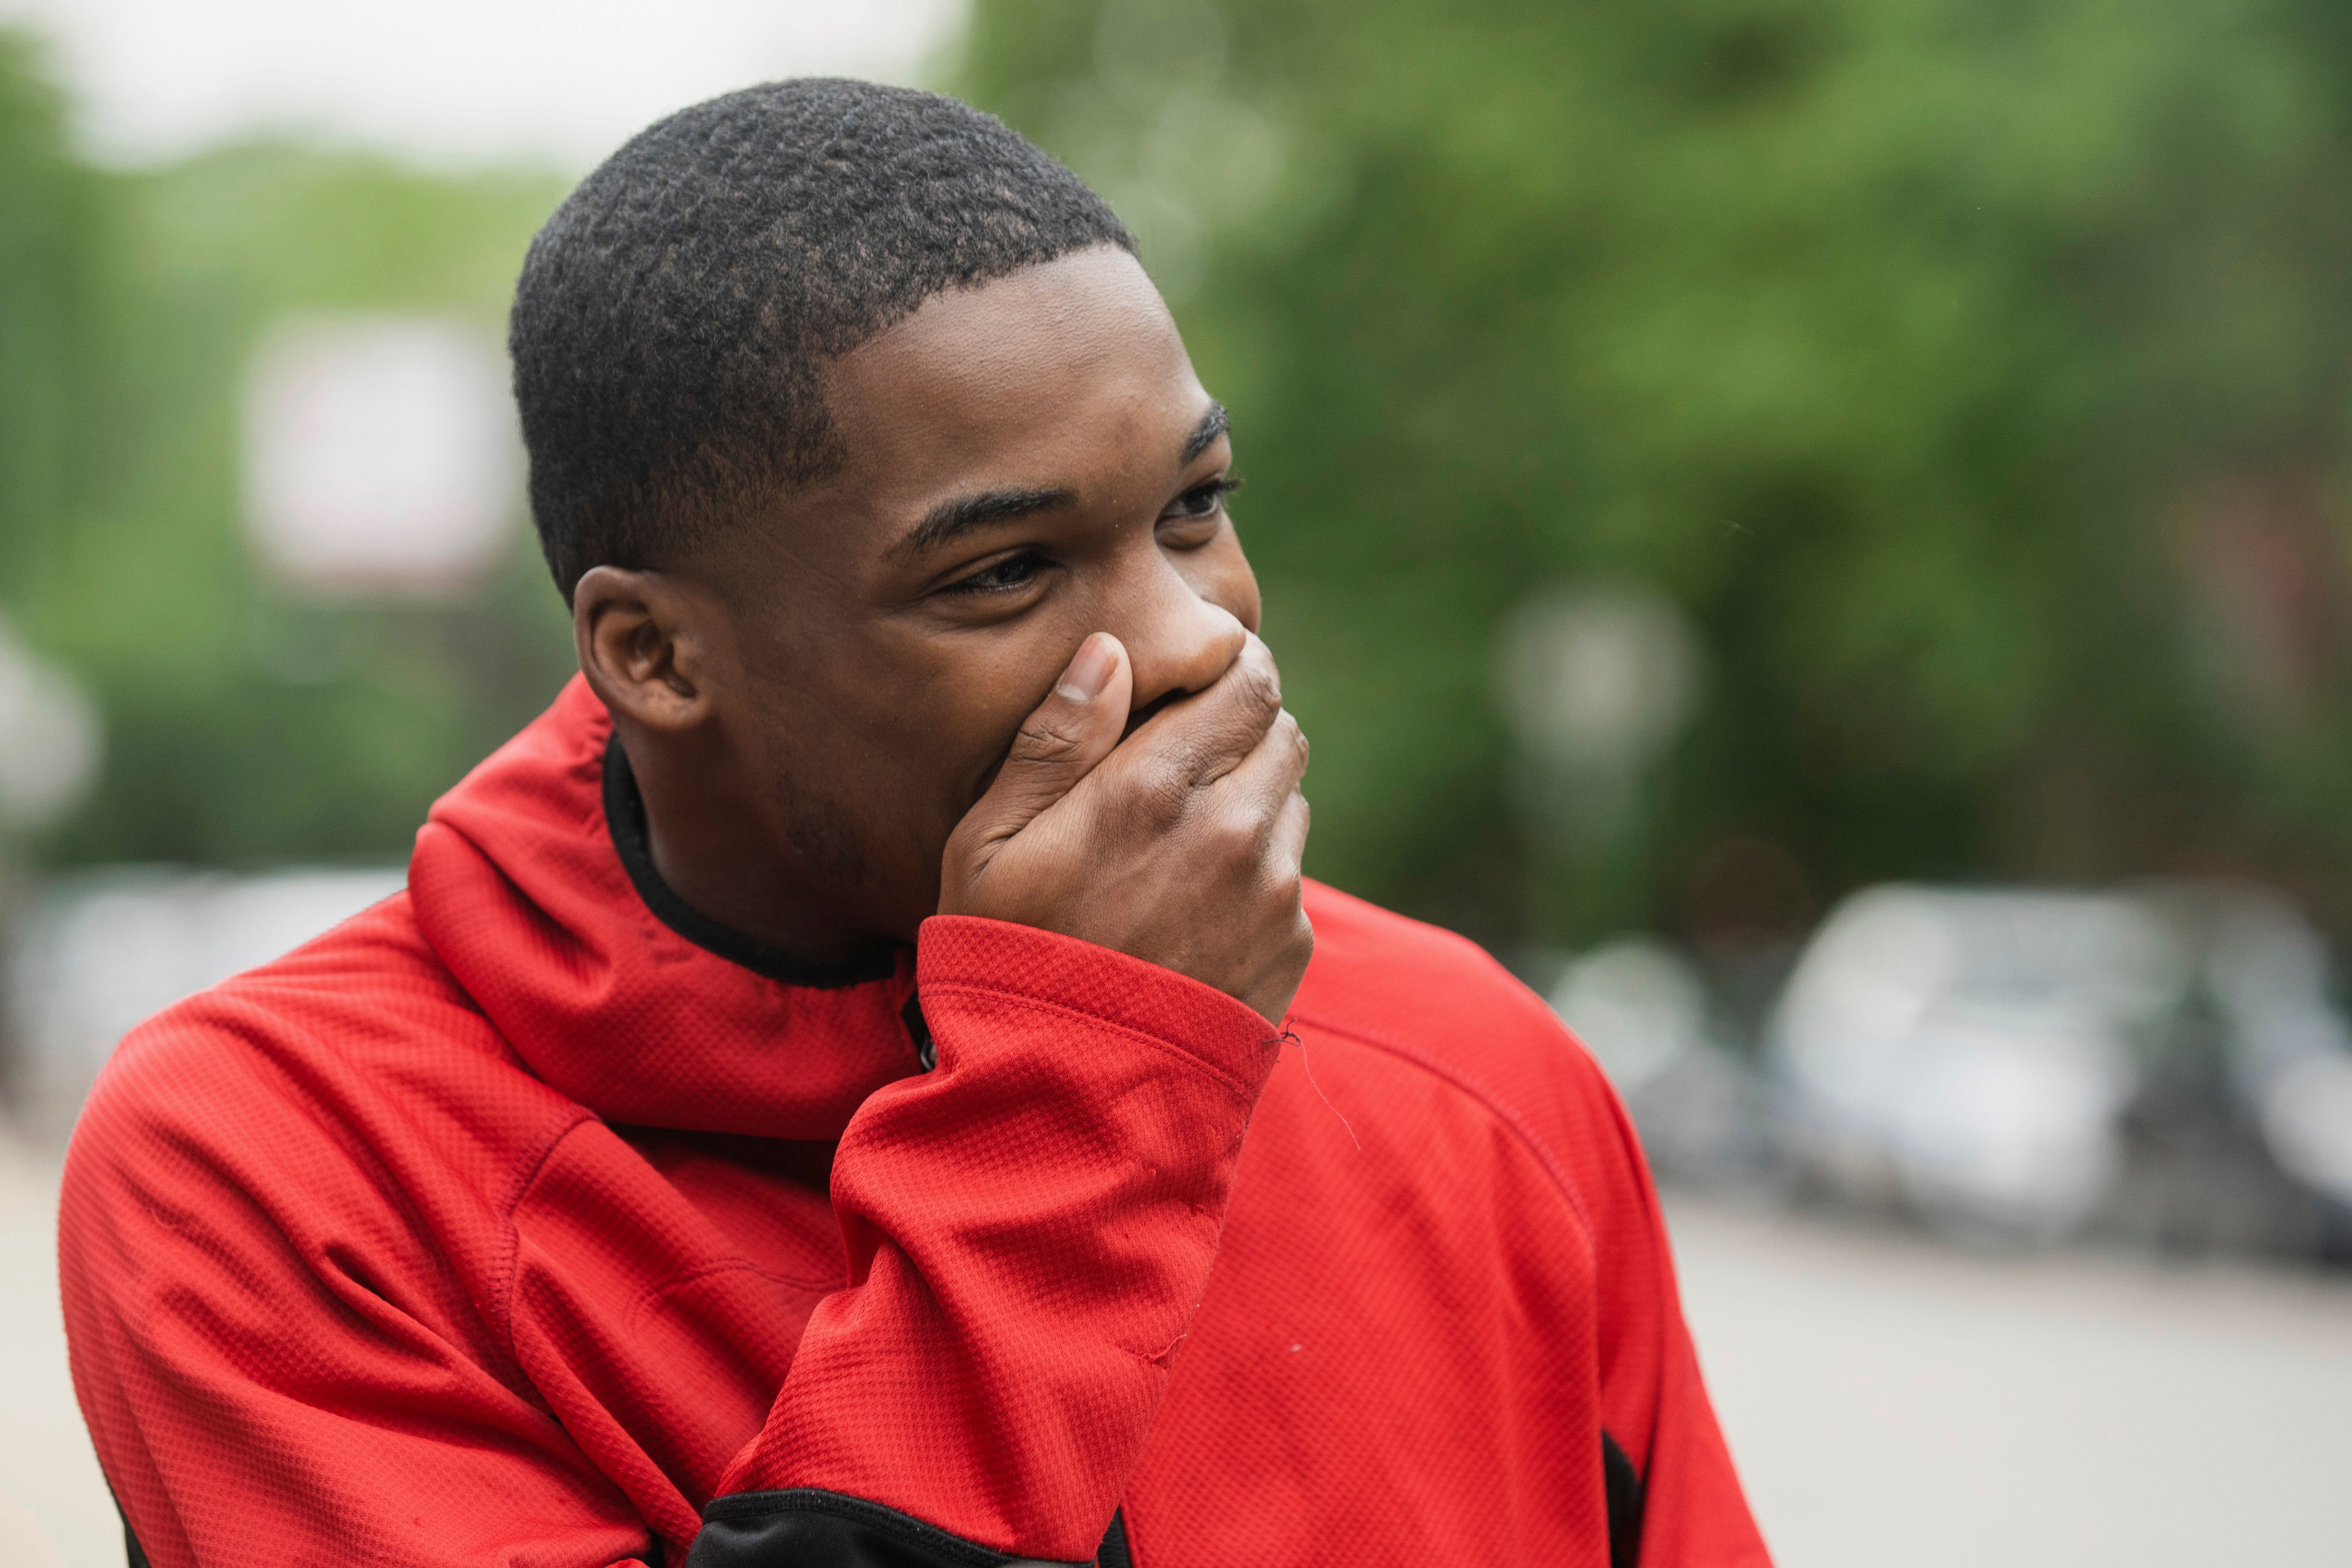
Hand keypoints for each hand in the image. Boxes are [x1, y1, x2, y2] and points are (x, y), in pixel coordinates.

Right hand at [938, 629, 1312, 1024]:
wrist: (1070, 1094)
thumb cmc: (1012, 956)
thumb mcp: (992, 844)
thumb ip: (1055, 739)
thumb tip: (1109, 651)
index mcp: (1155, 788)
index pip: (1247, 682)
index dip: (1232, 670)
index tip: (1203, 682)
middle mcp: (1232, 830)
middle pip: (1281, 733)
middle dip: (1242, 732)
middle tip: (1186, 763)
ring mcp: (1272, 892)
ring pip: (1290, 802)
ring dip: (1252, 802)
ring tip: (1182, 846)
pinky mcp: (1292, 946)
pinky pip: (1292, 878)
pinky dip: (1259, 875)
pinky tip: (1195, 911)